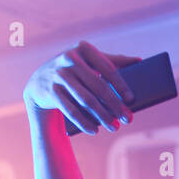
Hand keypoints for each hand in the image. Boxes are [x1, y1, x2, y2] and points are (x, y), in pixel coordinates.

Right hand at [24, 41, 140, 134]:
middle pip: (98, 86)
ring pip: (86, 100)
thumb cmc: (74, 71)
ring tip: (114, 127)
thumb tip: (139, 61)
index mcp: (83, 49)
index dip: (120, 85)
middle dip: (115, 105)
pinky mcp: (51, 91)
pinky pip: (71, 110)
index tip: (131, 99)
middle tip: (128, 119)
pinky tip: (95, 130)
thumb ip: (112, 61)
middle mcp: (69, 59)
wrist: (40, 82)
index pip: (107, 68)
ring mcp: (59, 75)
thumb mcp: (89, 62)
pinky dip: (84, 122)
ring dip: (102, 116)